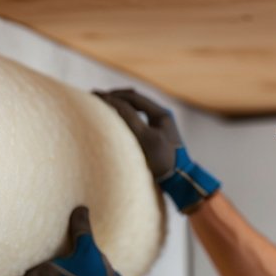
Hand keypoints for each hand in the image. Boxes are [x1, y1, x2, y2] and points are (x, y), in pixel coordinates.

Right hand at [95, 88, 220, 212]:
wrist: (180, 180)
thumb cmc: (164, 160)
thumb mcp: (144, 137)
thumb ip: (128, 118)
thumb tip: (110, 101)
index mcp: (160, 113)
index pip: (132, 98)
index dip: (112, 95)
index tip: (95, 95)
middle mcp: (161, 116)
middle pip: (135, 100)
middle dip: (116, 97)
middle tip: (97, 96)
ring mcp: (160, 126)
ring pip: (136, 109)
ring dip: (120, 105)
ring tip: (104, 105)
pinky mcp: (157, 136)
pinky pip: (138, 119)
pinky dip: (125, 115)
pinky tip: (116, 120)